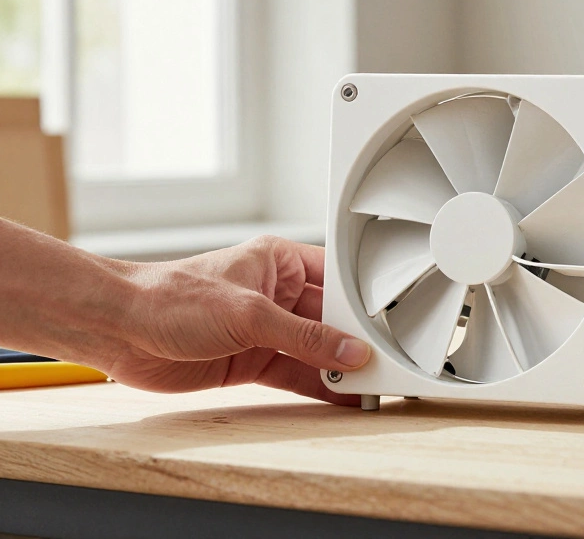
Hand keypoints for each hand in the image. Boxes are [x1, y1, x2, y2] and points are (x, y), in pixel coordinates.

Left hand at [104, 236, 370, 404]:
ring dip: (340, 369)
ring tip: (370, 387)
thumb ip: (303, 337)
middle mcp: (277, 295)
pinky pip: (296, 376)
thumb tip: (348, 350)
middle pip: (330, 320)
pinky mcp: (252, 362)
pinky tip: (341, 397)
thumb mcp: (248, 314)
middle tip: (384, 363)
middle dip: (355, 342)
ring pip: (316, 351)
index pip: (337, 280)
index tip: (388, 326)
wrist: (119, 331)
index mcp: (279, 262)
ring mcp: (265, 331)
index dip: (363, 303)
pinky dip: (319, 388)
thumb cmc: (170, 298)